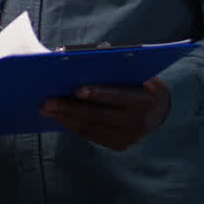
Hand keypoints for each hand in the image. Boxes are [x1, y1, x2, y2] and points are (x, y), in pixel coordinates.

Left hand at [39, 78, 170, 150]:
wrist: (157, 109)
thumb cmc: (136, 81)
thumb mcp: (130, 71)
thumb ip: (107, 66)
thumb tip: (70, 57)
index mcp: (145, 99)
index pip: (118, 96)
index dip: (97, 93)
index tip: (76, 89)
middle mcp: (139, 121)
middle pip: (99, 115)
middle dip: (71, 108)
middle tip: (47, 101)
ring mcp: (130, 137)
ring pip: (92, 128)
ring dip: (65, 119)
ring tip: (45, 109)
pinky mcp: (120, 145)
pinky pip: (91, 136)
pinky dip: (72, 126)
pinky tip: (58, 117)